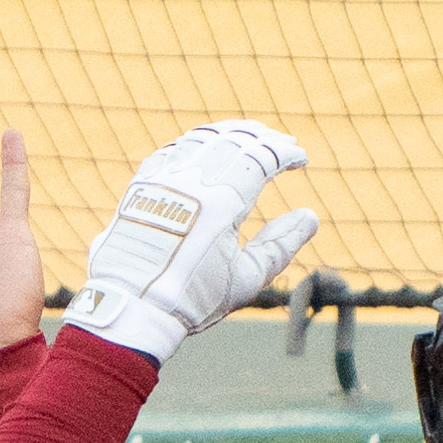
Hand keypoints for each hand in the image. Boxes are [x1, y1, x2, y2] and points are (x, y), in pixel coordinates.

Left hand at [64, 121, 319, 364]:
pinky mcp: (140, 186)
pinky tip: (204, 149)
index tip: (301, 159)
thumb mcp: (246, 279)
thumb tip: (310, 217)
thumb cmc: (192, 300)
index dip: (286, 153)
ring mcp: (163, 179)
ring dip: (229, 134)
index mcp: (223, 203)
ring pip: (202, 138)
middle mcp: (193, 181)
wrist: (131, 308)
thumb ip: (281, 245)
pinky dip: (196, 144)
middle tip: (281, 143)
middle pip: (234, 140)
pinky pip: (172, 150)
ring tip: (247, 138)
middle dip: (263, 137)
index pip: (262, 157)